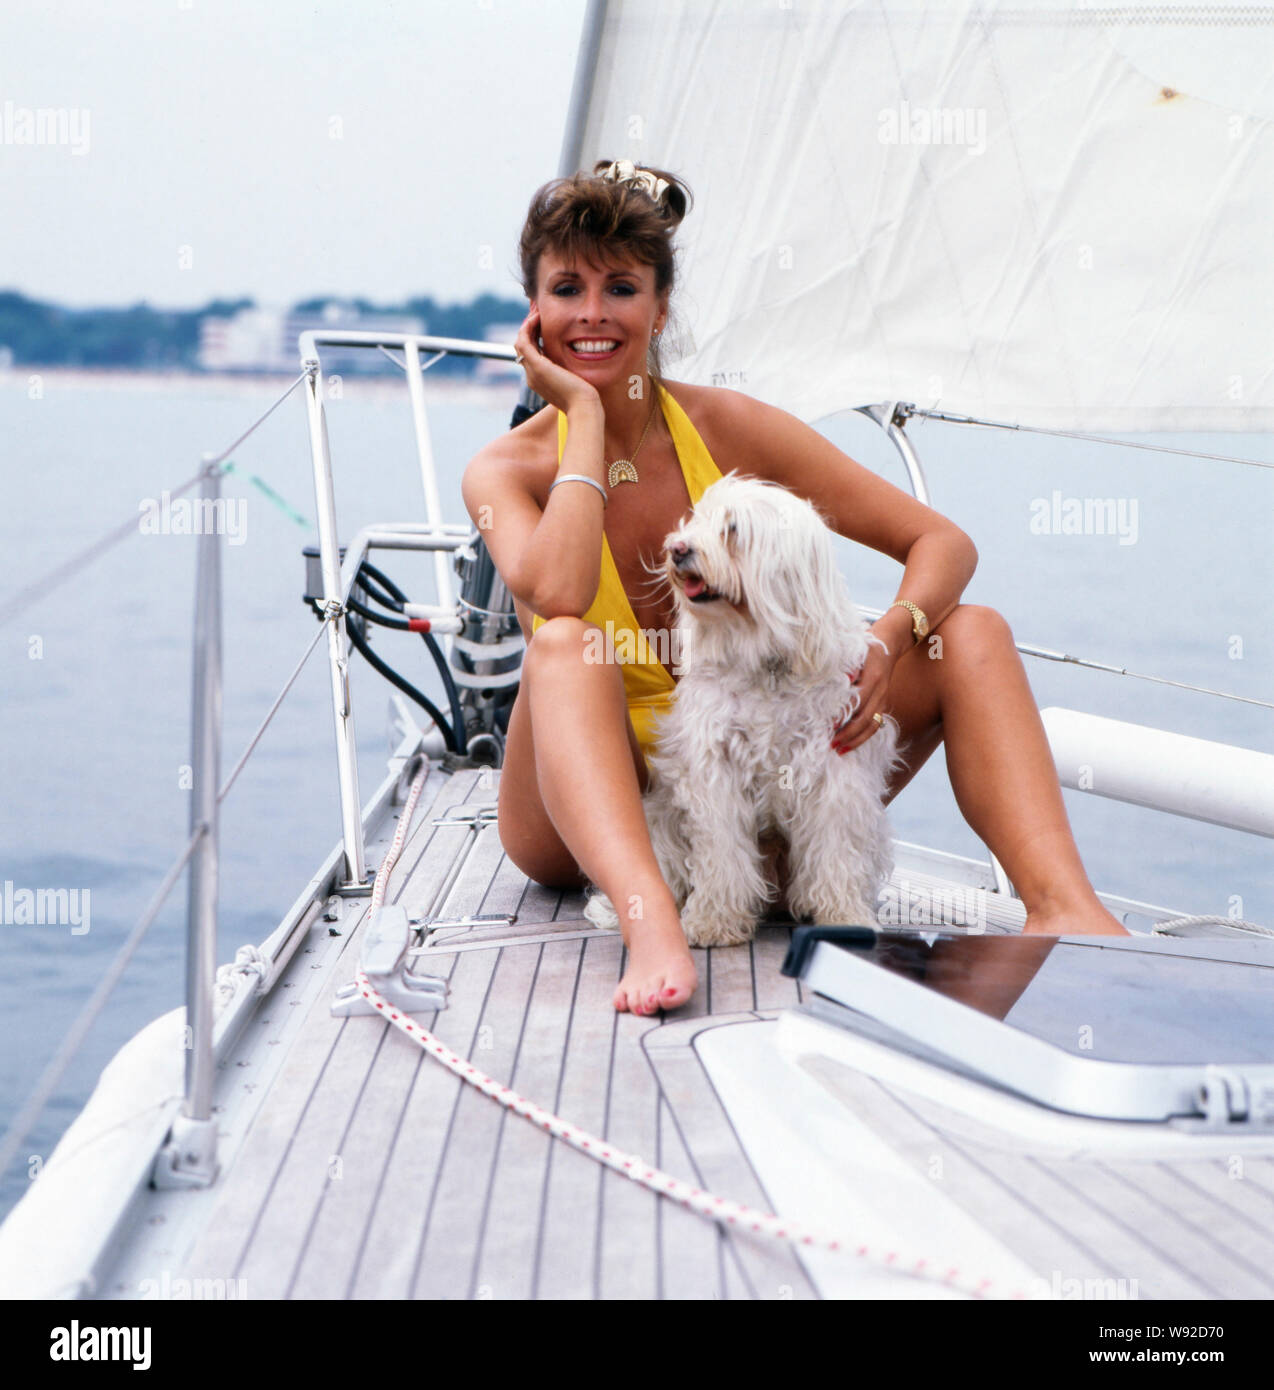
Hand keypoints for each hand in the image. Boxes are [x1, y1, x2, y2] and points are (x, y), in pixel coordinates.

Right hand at [514, 305, 600, 414]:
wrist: (583, 408)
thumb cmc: (584, 399)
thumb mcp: (574, 383)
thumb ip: (569, 373)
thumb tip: (575, 364)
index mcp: (540, 381)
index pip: (530, 356)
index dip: (534, 339)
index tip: (543, 325)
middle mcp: (532, 377)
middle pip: (522, 348)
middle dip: (529, 330)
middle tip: (538, 315)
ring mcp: (533, 373)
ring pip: (520, 343)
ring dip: (527, 326)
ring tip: (537, 314)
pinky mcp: (538, 367)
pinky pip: (524, 341)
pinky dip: (528, 328)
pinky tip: (538, 318)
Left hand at [830, 624, 899, 753]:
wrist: (892, 641)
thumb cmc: (869, 644)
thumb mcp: (857, 649)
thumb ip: (848, 666)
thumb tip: (837, 682)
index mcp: (873, 677)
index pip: (858, 702)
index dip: (845, 716)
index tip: (830, 726)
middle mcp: (880, 690)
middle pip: (866, 719)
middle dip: (849, 735)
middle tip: (832, 744)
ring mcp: (883, 698)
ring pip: (873, 725)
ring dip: (857, 740)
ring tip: (840, 750)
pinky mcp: (883, 701)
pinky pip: (876, 723)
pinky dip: (864, 735)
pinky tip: (851, 743)